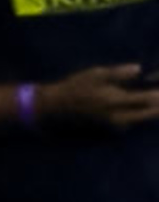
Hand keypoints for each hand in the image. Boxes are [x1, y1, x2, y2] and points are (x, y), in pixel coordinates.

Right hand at [36, 63, 158, 130]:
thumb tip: (139, 69)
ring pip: (138, 120)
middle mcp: (119, 118)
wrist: (54, 109)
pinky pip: (128, 124)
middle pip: (148, 114)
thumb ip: (119, 73)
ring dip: (146, 112)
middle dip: (157, 106)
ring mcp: (114, 127)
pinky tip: (131, 109)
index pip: (149, 100)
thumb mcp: (95, 74)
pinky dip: (133, 117)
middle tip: (158, 97)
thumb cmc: (74, 87)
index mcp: (117, 101)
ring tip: (150, 103)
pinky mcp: (109, 132)